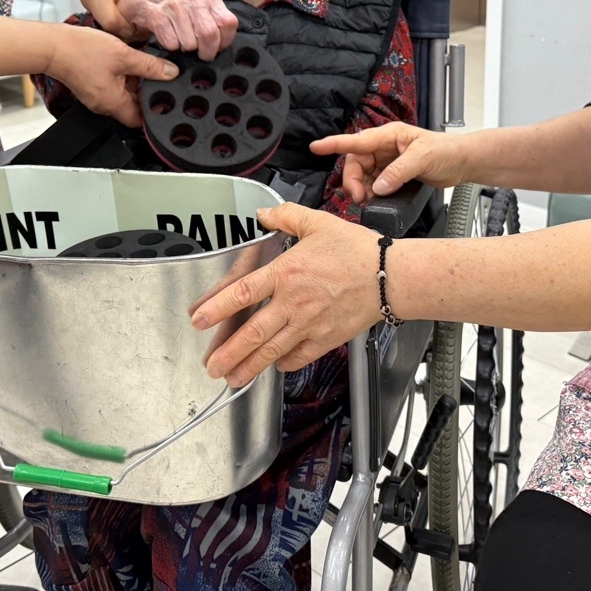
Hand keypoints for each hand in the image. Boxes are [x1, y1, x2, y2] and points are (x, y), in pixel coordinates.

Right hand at [46, 25, 177, 126]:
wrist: (53, 46)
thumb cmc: (82, 52)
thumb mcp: (124, 56)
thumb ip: (150, 66)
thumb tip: (171, 73)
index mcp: (113, 104)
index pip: (139, 121)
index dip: (154, 112)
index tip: (165, 99)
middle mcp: (104, 104)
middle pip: (133, 106)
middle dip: (146, 92)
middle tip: (157, 76)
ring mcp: (95, 96)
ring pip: (123, 94)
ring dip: (134, 81)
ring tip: (140, 64)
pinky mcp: (90, 86)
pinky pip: (112, 86)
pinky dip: (121, 76)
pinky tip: (124, 61)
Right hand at [118, 0, 238, 60]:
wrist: (144, 3)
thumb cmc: (177, 12)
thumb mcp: (201, 11)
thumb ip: (216, 22)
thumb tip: (224, 43)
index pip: (228, 23)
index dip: (224, 41)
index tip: (217, 47)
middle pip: (210, 34)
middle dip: (206, 51)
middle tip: (200, 54)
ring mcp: (174, 4)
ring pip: (190, 42)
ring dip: (185, 48)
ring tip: (181, 41)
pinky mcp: (156, 14)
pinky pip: (171, 43)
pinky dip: (171, 47)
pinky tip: (169, 39)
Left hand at [190, 203, 381, 386]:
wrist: (391, 277)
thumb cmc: (358, 251)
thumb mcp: (319, 223)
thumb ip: (287, 217)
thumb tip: (264, 213)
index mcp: (287, 273)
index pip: (243, 292)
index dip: (217, 307)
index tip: (199, 319)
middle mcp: (294, 302)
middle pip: (253, 332)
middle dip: (228, 352)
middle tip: (211, 365)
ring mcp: (309, 324)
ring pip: (272, 350)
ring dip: (249, 366)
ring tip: (232, 377)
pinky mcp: (326, 339)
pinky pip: (300, 356)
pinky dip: (284, 364)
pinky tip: (275, 367)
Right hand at [311, 123, 469, 201]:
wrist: (463, 162)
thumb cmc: (446, 150)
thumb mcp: (422, 158)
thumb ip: (398, 172)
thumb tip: (379, 188)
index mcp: (389, 135)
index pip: (356, 140)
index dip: (334, 144)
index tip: (316, 148)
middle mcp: (385, 147)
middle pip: (356, 163)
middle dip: (353, 180)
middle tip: (359, 197)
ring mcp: (389, 161)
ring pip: (364, 176)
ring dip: (363, 189)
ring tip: (368, 201)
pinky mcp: (394, 174)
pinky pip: (375, 184)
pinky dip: (373, 193)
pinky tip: (377, 200)